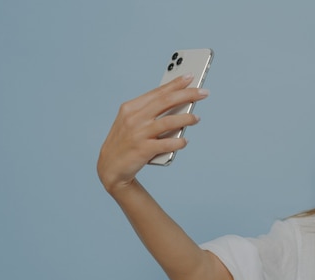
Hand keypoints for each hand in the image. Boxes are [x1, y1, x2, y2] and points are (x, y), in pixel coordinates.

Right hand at [97, 73, 208, 194]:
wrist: (110, 168)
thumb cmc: (126, 142)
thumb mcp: (131, 122)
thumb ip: (150, 113)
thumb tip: (179, 105)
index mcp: (130, 108)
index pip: (158, 92)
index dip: (176, 84)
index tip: (191, 77)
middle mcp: (134, 118)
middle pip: (166, 101)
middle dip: (188, 94)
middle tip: (204, 93)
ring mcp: (138, 134)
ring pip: (169, 121)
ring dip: (187, 118)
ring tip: (197, 118)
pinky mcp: (143, 150)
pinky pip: (167, 144)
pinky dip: (179, 142)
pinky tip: (185, 141)